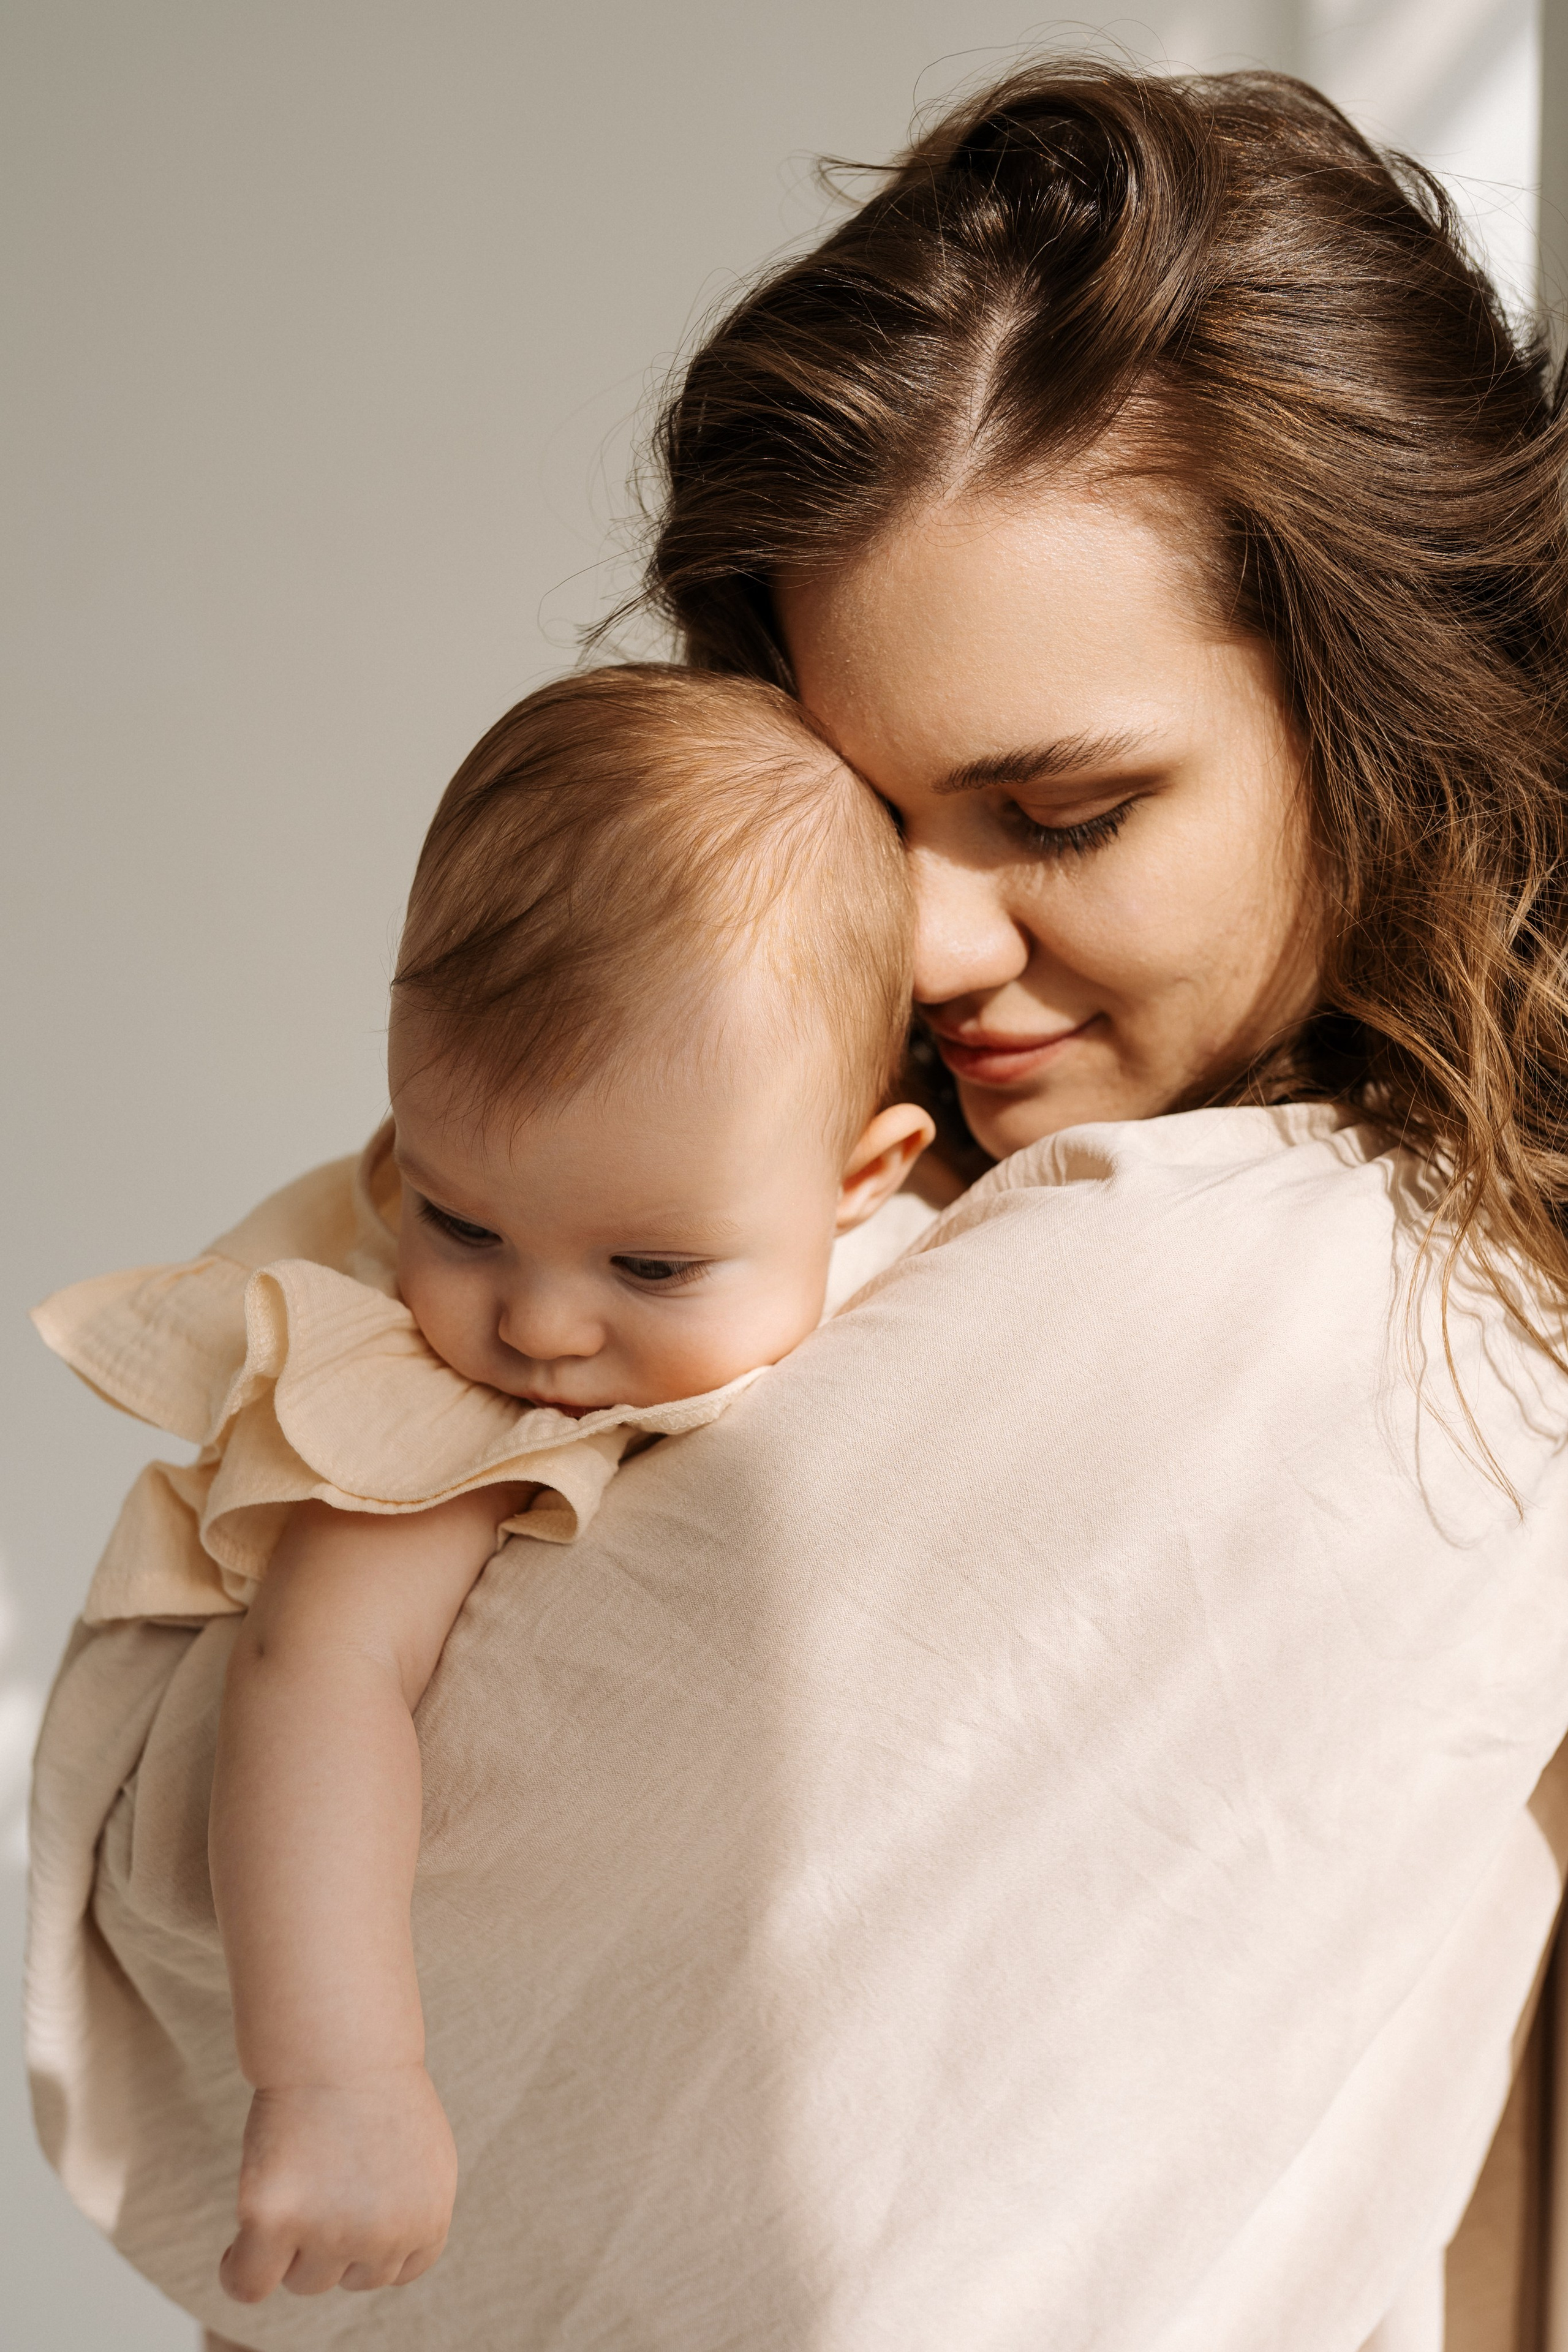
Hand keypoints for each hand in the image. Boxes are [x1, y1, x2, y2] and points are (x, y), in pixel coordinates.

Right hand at [219, 2065, 457, 2303]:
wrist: (338, 2042)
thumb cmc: (376, 2089)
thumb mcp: (421, 2155)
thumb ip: (410, 2212)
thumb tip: (379, 2257)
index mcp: (428, 2219)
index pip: (398, 2270)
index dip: (369, 2243)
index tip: (349, 2206)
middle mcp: (385, 2236)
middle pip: (344, 2277)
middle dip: (328, 2239)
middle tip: (319, 2177)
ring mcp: (330, 2232)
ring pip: (300, 2280)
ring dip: (288, 2247)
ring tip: (291, 2181)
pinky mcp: (275, 2221)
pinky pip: (247, 2283)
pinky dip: (236, 2271)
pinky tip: (237, 2245)